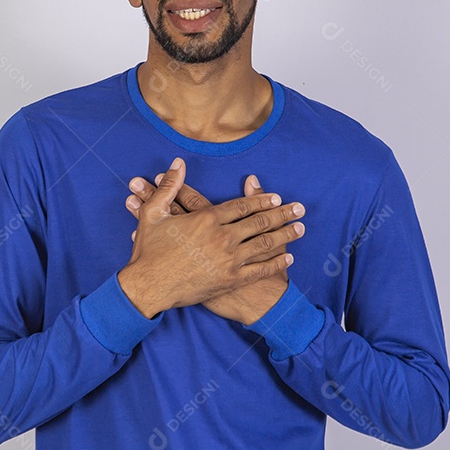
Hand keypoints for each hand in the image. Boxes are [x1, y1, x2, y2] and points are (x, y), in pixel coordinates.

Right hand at [124, 168, 304, 324]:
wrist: (148, 286)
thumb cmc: (149, 250)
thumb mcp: (153, 213)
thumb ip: (169, 186)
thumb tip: (178, 163)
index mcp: (207, 219)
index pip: (242, 205)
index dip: (262, 200)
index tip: (277, 197)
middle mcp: (223, 237)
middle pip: (260, 222)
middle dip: (283, 214)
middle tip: (300, 208)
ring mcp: (229, 260)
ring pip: (265, 244)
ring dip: (286, 235)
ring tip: (301, 228)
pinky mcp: (230, 280)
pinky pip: (260, 270)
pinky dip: (276, 263)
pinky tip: (288, 257)